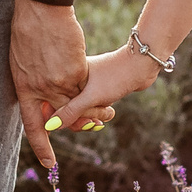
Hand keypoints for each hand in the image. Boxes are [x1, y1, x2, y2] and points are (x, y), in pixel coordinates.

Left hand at [10, 0, 88, 168]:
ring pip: (76, 104)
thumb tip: (45, 101)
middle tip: (97, 123)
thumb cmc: (29, 29)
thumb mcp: (23, 60)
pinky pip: (85, 87)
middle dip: (80, 122)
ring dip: (93, 109)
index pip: (32, 124)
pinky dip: (93, 90)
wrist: (41, 9)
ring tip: (106, 109)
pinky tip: (102, 88)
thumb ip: (34, 82)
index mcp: (23, 88)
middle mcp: (39, 89)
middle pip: (61, 116)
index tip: (49, 164)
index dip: (40, 146)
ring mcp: (56, 81)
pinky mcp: (73, 72)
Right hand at [47, 47, 161, 132]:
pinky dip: (96, 113)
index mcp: (65, 77)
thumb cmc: (115, 77)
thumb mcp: (91, 97)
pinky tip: (108, 113)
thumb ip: (70, 111)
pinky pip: (89, 105)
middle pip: (63, 109)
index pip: (50, 104)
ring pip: (78, 108)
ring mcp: (83, 83)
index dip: (58, 119)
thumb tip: (50, 126)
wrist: (141, 64)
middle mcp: (71, 79)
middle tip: (93, 124)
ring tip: (103, 119)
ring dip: (90, 118)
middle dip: (78, 121)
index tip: (77, 124)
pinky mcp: (95, 87)